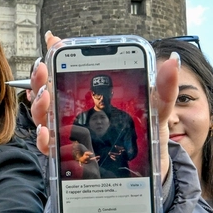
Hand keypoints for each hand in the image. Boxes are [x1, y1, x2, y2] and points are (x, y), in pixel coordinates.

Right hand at [31, 38, 178, 179]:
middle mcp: (75, 112)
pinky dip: (44, 140)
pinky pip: (50, 149)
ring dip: (38, 105)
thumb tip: (173, 61)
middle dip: (40, 79)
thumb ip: (162, 89)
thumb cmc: (148, 136)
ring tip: (45, 97)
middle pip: (48, 92)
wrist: (150, 171)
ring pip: (43, 117)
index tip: (52, 42)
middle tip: (43, 69)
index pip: (69, 71)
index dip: (56, 54)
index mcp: (93, 96)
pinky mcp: (70, 159)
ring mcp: (70, 135)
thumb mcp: (157, 111)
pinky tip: (48, 132)